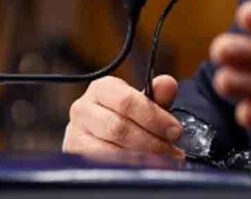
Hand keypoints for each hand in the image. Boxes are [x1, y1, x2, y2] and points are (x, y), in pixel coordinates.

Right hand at [63, 75, 185, 159]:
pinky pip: (102, 164)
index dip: (154, 118)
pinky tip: (143, 166)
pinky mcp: (74, 154)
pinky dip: (126, 166)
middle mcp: (83, 108)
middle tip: (172, 149)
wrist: (102, 132)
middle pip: (119, 128)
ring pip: (110, 149)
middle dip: (151, 141)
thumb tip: (168, 84)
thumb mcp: (143, 102)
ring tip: (163, 159)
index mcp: (101, 88)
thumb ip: (158, 95)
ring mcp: (75, 133)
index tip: (175, 131)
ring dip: (142, 157)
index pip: (127, 102)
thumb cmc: (126, 114)